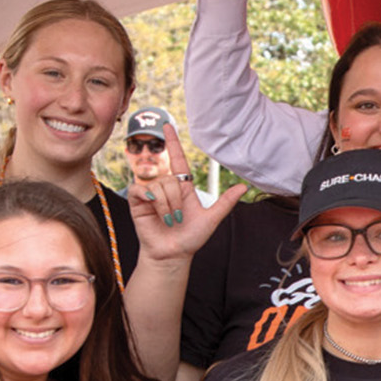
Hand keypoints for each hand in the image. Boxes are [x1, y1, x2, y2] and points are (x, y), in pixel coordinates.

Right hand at [124, 122, 244, 262]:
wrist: (172, 254)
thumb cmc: (191, 238)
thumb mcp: (211, 219)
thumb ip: (225, 202)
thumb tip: (243, 187)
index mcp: (183, 187)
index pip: (177, 158)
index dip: (172, 142)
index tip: (168, 125)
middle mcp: (166, 187)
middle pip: (170, 177)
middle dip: (176, 198)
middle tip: (179, 217)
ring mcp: (151, 194)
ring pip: (158, 184)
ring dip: (166, 204)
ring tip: (169, 219)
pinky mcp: (137, 202)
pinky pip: (141, 190)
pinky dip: (150, 200)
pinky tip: (154, 210)